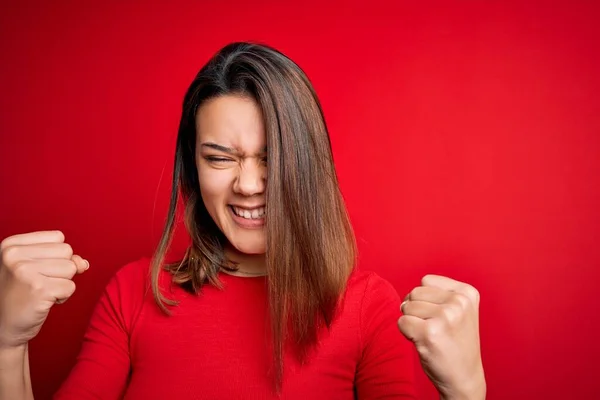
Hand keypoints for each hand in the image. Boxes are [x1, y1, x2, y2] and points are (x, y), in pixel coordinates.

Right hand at [0, 230, 88, 347]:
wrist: (3, 327)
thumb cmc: (22, 294)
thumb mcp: (37, 267)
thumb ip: (62, 257)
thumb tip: (83, 263)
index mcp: (11, 244)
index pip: (57, 237)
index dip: (55, 256)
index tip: (36, 271)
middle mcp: (14, 255)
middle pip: (67, 251)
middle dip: (60, 270)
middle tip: (38, 284)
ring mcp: (25, 272)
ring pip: (72, 268)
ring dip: (62, 283)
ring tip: (41, 292)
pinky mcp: (38, 290)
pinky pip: (71, 287)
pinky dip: (62, 297)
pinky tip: (43, 302)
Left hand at [398, 275, 485, 399]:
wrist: (464, 377)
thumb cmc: (455, 342)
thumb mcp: (459, 311)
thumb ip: (438, 293)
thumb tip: (406, 297)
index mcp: (467, 293)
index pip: (426, 281)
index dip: (425, 299)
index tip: (441, 317)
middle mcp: (459, 302)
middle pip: (414, 292)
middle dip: (417, 310)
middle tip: (434, 329)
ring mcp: (445, 316)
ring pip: (406, 306)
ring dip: (412, 322)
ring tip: (431, 336)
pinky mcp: (430, 332)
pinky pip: (401, 322)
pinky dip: (406, 333)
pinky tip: (424, 343)